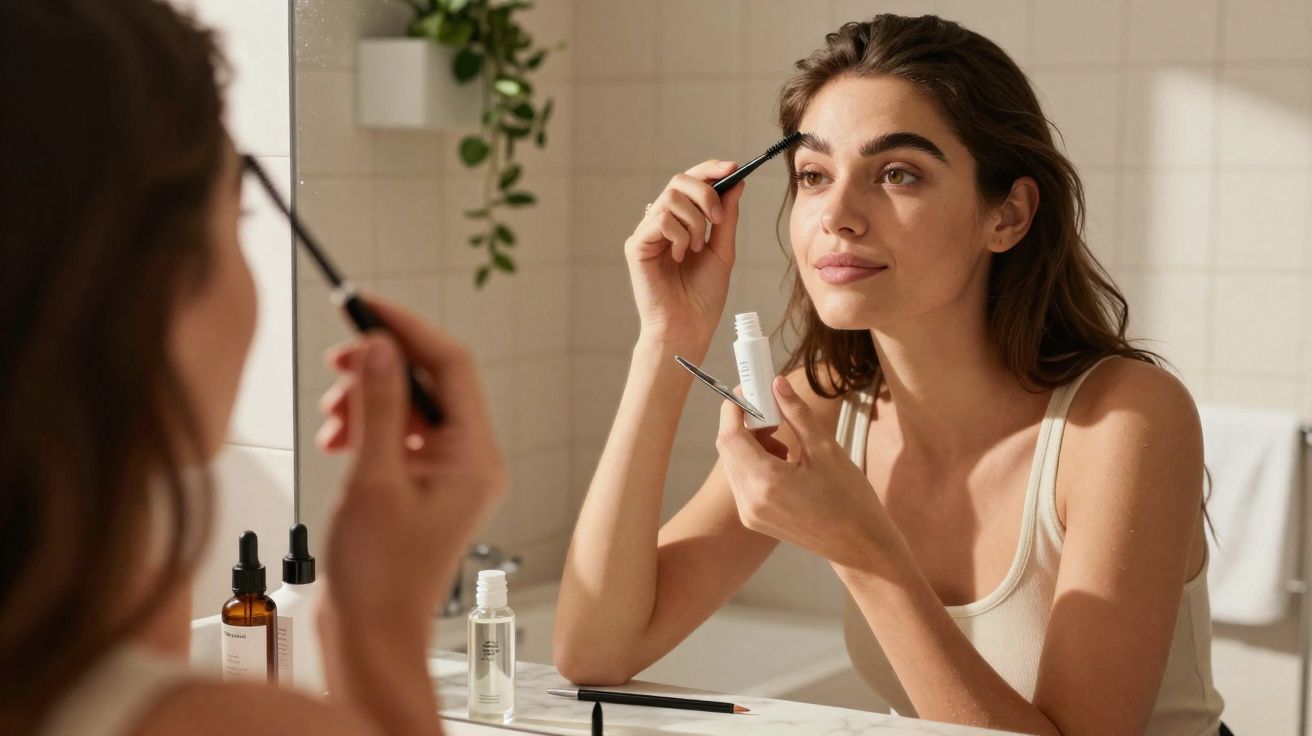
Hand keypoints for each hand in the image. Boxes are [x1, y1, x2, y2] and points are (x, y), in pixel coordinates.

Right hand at [316, 296, 507, 620]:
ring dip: (369, 398)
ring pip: (412, 406)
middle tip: (338, 361)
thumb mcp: (372, 479)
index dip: (407, 328)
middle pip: (432, 382)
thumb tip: (381, 346)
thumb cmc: (378, 575)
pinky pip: (401, 434)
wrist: (371, 634)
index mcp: (476, 456)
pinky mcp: (425, 485)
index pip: (451, 365)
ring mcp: (450, 473)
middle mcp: (472, 460)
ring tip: (333, 419)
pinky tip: (339, 439)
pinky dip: (368, 426)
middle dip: (381, 367)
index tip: (364, 305)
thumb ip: (379, 405)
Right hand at [625, 160, 744, 347]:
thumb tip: (736, 182)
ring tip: (697, 247)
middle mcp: (661, 223)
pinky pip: (660, 218)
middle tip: (718, 218)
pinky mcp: (636, 245)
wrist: (688, 327)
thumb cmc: (703, 297)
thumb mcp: (723, 251)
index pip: (691, 183)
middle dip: (705, 192)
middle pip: (679, 181)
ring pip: (671, 198)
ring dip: (694, 221)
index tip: (734, 167)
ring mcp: (647, 233)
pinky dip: (678, 234)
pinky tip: (679, 256)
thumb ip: (726, 217)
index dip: (710, 170)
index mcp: (681, 222)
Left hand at [715, 376, 896, 569]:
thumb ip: (796, 413)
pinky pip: (742, 481)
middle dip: (744, 423)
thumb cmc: (850, 499)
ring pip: (733, 464)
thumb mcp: (825, 449)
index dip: (735, 408)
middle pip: (728, 448)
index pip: (730, 435)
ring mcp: (749, 513)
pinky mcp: (754, 520)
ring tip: (783, 437)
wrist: (860, 546)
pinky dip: (754, 462)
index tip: (750, 390)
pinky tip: (782, 459)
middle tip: (771, 410)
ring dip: (750, 443)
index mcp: (765, 482)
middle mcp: (749, 500)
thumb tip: (776, 384)